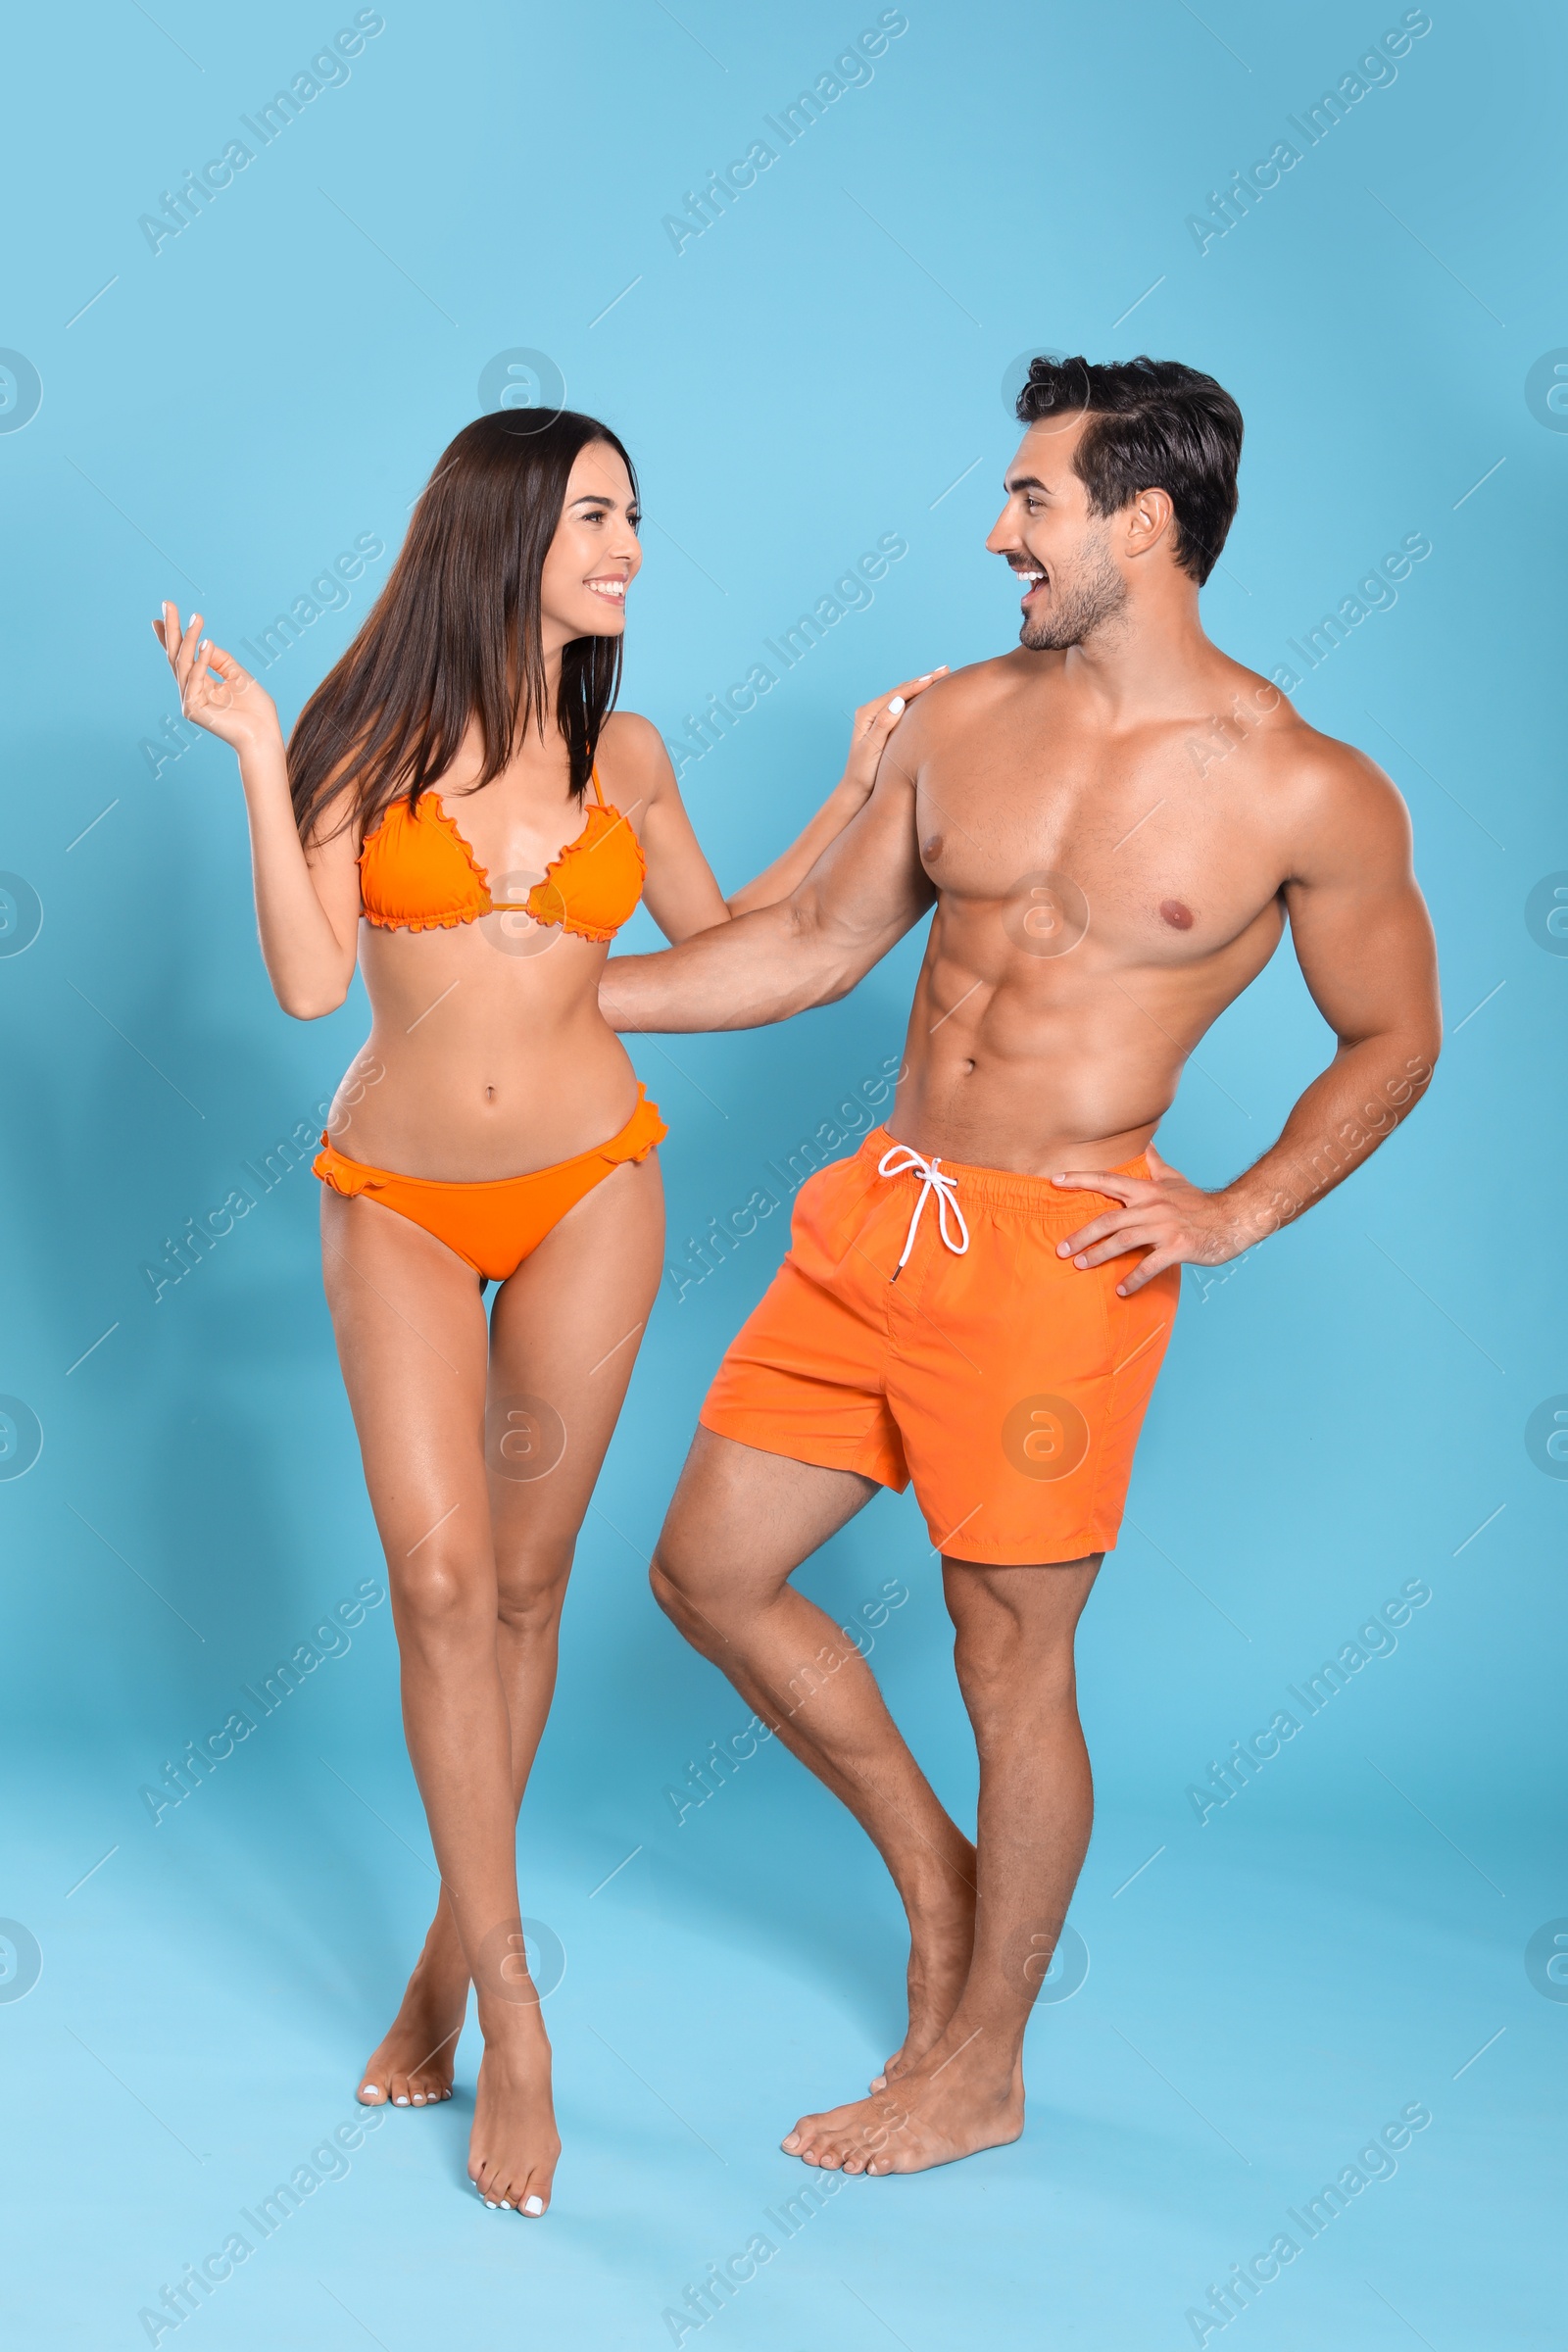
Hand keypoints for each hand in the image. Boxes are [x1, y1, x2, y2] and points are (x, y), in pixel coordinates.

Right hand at [151, 600, 280, 753]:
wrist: (264, 735)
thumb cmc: (255, 709)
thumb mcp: (237, 675)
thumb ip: (220, 659)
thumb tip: (205, 642)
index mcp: (201, 684)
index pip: (183, 656)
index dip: (173, 636)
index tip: (163, 614)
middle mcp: (191, 692)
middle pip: (177, 656)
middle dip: (173, 630)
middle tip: (167, 604)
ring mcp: (189, 701)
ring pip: (184, 664)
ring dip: (190, 639)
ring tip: (196, 618)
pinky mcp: (193, 709)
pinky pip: (195, 678)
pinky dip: (202, 660)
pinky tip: (207, 642)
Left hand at [838, 667, 947, 804]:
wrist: (857, 791)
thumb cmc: (864, 774)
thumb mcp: (873, 749)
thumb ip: (883, 725)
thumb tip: (898, 701)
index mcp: (867, 713)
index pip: (897, 694)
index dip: (918, 684)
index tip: (937, 677)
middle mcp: (871, 711)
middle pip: (901, 691)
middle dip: (924, 680)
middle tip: (946, 669)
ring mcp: (878, 718)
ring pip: (904, 697)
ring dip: (922, 686)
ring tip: (942, 677)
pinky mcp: (885, 725)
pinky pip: (905, 707)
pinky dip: (919, 699)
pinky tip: (931, 696)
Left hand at [1052, 1143, 1249, 1295]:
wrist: (1233, 1219)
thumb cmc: (1200, 1203)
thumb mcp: (1175, 1179)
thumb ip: (1155, 1164)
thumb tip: (1145, 1143)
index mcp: (1147, 1190)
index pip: (1107, 1180)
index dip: (1080, 1179)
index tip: (1054, 1181)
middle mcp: (1152, 1206)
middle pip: (1108, 1220)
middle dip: (1081, 1235)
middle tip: (1061, 1249)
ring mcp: (1164, 1228)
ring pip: (1123, 1241)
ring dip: (1099, 1255)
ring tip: (1080, 1265)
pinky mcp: (1177, 1248)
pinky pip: (1149, 1265)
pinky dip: (1134, 1279)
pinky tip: (1121, 1290)